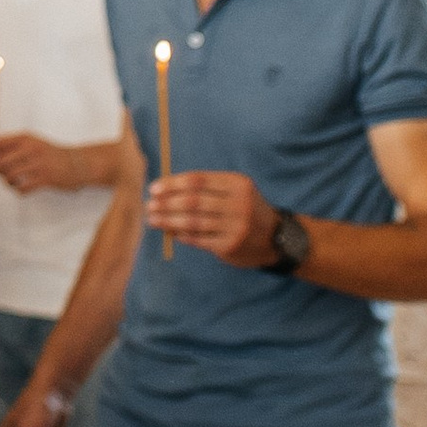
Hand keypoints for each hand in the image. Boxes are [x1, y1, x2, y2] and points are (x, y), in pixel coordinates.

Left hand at [0, 133, 72, 193]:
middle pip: (1, 161)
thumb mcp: (32, 144)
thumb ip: (10, 150)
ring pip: (10, 176)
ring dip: (7, 182)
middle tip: (0, 176)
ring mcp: (39, 164)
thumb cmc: (50, 155)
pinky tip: (22, 189)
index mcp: (25, 138)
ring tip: (13, 182)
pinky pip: (22, 188)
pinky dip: (18, 191)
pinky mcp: (46, 179)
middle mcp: (31, 148)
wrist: (78, 163)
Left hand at [145, 169, 275, 263]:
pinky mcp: (230, 246)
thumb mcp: (234, 190)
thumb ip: (206, 188)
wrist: (277, 238)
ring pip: (193, 221)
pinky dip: (181, 234)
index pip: (198, 181)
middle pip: (193, 201)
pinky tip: (170, 231)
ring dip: (168, 220)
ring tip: (152, 219)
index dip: (173, 184)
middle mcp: (239, 204)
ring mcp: (235, 226)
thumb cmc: (244, 209)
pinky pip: (198, 238)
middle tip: (149, 205)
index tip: (153, 188)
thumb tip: (166, 190)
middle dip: (167, 203)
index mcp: (238, 184)